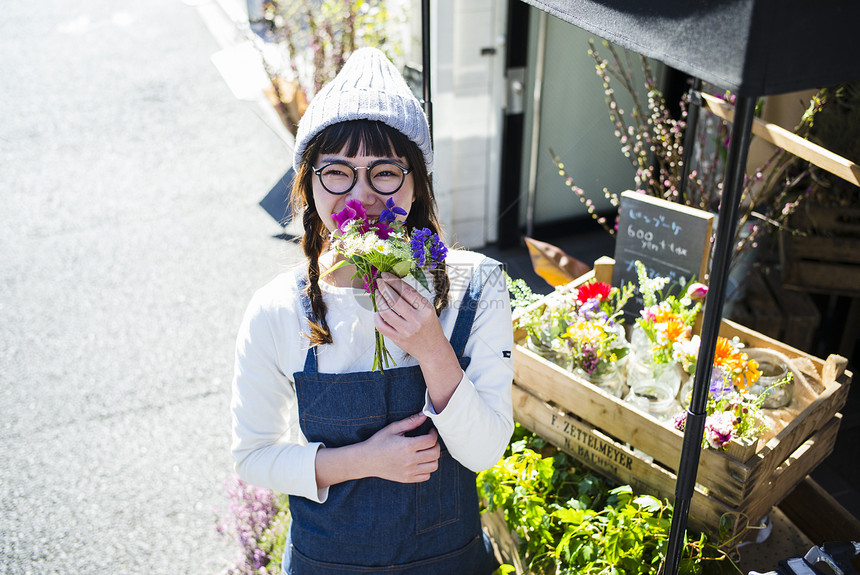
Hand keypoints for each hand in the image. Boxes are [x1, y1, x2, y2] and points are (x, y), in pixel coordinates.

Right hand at [362, 413, 439, 482]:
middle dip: (435, 445)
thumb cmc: (379, 442)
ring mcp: (409, 471)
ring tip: (426, 451)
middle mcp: (410, 460)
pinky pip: (426, 476)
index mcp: (407, 446)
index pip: (431, 440)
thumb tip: (424, 415)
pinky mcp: (407, 479)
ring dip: (433, 457)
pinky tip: (420, 462)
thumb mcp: (393, 428)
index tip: (430, 431)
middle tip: (429, 441)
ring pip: (433, 466)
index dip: (433, 434)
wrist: (366, 460)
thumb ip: (410, 421)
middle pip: (435, 453)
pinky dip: (427, 469)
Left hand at [374, 272, 461, 411]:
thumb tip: (393, 283)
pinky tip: (378, 311)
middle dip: (384, 287)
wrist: (433, 350)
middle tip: (378, 281)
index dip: (393, 281)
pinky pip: (382, 326)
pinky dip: (377, 316)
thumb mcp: (428, 310)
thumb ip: (413, 298)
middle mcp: (416, 320)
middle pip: (394, 299)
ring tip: (378, 294)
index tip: (386, 275)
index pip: (406, 291)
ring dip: (379, 300)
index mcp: (426, 310)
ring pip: (386, 312)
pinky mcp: (397, 339)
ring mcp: (405, 331)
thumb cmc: (430, 327)